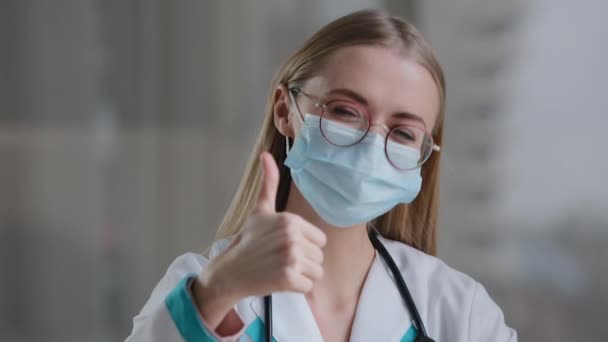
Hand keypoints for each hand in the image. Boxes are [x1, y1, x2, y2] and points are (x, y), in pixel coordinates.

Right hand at [193, 152, 325, 328]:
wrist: (230, 270)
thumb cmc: (247, 241)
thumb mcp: (260, 211)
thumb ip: (268, 184)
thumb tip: (265, 155)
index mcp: (290, 220)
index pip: (320, 240)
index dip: (305, 246)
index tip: (284, 247)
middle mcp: (292, 237)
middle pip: (319, 256)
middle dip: (303, 262)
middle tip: (280, 260)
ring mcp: (290, 258)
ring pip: (316, 272)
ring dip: (301, 275)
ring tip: (280, 269)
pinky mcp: (288, 278)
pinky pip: (308, 287)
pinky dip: (296, 288)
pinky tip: (279, 281)